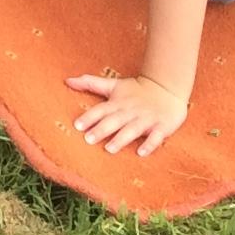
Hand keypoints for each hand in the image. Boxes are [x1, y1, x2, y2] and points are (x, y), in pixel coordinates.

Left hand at [65, 73, 187, 155]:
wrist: (167, 88)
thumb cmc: (136, 90)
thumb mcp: (113, 85)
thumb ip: (90, 83)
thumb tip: (67, 81)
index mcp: (118, 103)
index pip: (101, 110)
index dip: (89, 117)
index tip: (77, 126)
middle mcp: (130, 111)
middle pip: (114, 121)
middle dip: (102, 129)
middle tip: (88, 139)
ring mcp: (146, 119)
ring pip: (133, 129)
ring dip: (121, 138)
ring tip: (109, 149)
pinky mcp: (162, 126)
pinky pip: (156, 136)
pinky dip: (149, 144)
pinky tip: (141, 153)